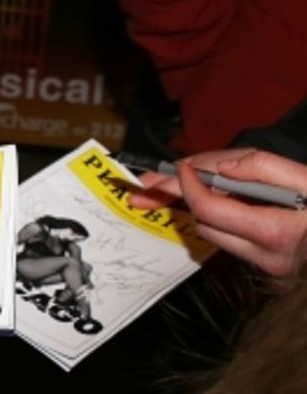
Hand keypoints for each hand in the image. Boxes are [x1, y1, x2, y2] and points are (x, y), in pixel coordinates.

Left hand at [127, 149, 306, 277]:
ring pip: (216, 234)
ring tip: (174, 187)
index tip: (180, 166)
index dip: (188, 185)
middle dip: (181, 199)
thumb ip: (261, 167)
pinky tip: (212, 200)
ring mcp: (270, 268)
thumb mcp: (306, 178)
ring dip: (200, 208)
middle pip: (205, 224)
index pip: (210, 208)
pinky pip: (233, 240)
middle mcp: (268, 258)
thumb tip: (218, 166)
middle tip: (146, 184)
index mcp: (276, 233)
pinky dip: (221, 218)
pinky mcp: (271, 269)